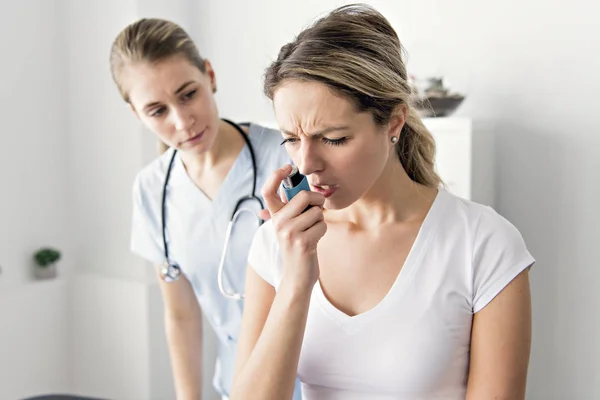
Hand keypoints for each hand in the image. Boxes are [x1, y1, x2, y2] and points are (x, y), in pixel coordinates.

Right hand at [261, 164, 326, 290]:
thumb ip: (291, 206)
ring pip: (316, 212)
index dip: (275, 175)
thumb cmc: (299, 245)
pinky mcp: (302, 242)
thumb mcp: (290, 224)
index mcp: (274, 216)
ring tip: (312, 231)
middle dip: (316, 200)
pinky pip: (321, 225)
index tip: (287, 167)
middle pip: (303, 196)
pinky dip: (322, 231)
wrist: (297, 275)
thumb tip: (293, 183)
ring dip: (320, 220)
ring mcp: (289, 233)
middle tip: (317, 208)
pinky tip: (314, 241)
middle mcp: (278, 223)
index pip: (268, 191)